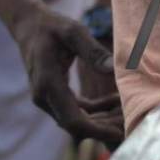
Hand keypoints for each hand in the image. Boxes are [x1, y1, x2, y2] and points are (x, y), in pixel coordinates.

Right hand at [9, 2, 123, 146]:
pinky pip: (76, 111)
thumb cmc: (51, 26)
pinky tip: (114, 101)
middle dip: (104, 128)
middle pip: (76, 126)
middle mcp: (44, 97)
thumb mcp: (73, 32)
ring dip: (102, 121)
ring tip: (126, 113)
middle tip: (131, 123)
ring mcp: (47, 99)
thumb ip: (92, 51)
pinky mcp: (54, 97)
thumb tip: (112, 69)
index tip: (119, 133)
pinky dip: (95, 111)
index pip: (73, 120)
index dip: (97, 131)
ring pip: (77, 121)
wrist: (28, 26)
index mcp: (48, 83)